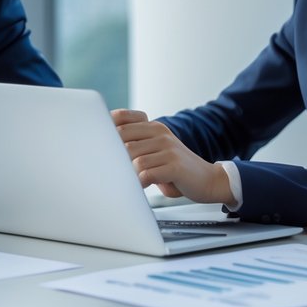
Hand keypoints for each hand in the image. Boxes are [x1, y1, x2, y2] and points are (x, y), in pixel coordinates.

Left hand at [111, 109, 234, 204]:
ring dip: (128, 174)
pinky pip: (146, 174)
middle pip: (121, 140)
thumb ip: (137, 146)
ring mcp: (168, 148)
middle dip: (114, 158)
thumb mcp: (157, 151)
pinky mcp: (174, 165)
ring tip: (130, 181)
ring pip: (133, 159)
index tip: (98, 145)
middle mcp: (160, 134)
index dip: (105, 130)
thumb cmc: (177, 169)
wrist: (209, 180)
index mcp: (154, 127)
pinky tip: (142, 187)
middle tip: (111, 171)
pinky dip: (140, 183)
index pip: (120, 119)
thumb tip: (104, 151)